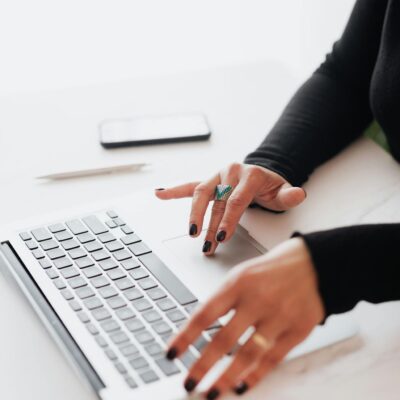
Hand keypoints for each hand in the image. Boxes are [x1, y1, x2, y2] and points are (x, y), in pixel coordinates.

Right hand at [155, 163, 305, 254]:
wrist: (262, 175)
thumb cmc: (271, 187)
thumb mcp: (283, 192)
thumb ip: (290, 195)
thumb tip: (298, 194)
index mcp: (249, 174)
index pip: (235, 200)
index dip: (227, 220)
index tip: (221, 237)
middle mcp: (231, 172)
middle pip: (216, 201)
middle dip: (210, 224)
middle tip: (207, 244)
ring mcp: (218, 176)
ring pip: (201, 194)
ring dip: (194, 215)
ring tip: (191, 233)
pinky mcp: (209, 181)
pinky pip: (190, 186)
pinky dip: (174, 191)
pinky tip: (160, 194)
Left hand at [166, 238, 324, 397]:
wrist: (313, 263)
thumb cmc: (272, 269)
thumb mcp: (242, 274)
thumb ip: (224, 299)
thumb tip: (200, 327)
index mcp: (238, 283)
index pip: (204, 314)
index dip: (185, 337)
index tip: (172, 354)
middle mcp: (257, 300)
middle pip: (224, 339)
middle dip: (202, 365)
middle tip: (189, 382)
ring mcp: (279, 316)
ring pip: (248, 354)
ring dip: (227, 377)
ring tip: (212, 391)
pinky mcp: (298, 330)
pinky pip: (273, 358)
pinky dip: (256, 375)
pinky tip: (242, 386)